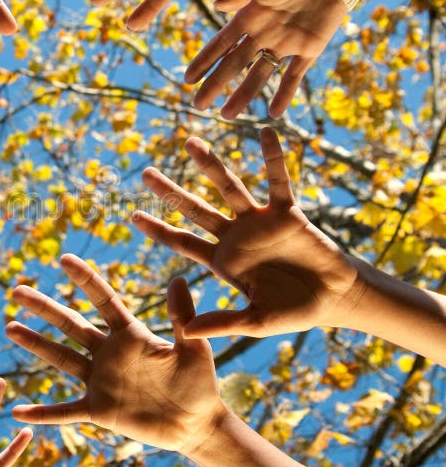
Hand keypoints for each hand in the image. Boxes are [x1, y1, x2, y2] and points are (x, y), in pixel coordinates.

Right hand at [6, 254, 223, 452]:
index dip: (84, 279)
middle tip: (17, 290)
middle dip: (44, 308)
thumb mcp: (193, 348)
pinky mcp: (99, 409)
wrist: (197, 424)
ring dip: (36, 344)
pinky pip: (65, 411)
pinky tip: (17, 410)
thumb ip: (182, 317)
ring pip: (61, 358)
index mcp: (130, 334)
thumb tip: (179, 278)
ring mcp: (101, 380)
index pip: (103, 300)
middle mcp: (109, 353)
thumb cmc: (200, 383)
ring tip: (9, 327)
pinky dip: (42, 413)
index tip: (64, 258)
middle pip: (71, 325)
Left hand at [133, 127, 360, 338]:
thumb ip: (223, 322)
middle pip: (195, 209)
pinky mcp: (287, 213)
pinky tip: (265, 133)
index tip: (133, 216)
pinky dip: (273, 157)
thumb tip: (186, 332)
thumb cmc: (292, 312)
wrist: (333, 299)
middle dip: (171, 192)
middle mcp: (235, 235)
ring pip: (229, 188)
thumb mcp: (255, 321)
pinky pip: (278, 181)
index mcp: (222, 261)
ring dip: (211, 166)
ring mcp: (259, 221)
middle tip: (146, 173)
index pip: (182, 242)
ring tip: (191, 142)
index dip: (159, 230)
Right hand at [186, 0, 347, 117]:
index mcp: (249, 15)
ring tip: (227, 115)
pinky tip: (274, 113)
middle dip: (215, 85)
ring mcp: (285, 43)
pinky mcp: (309, 48)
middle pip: (233, 65)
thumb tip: (217, 6)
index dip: (204, 61)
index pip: (220, 44)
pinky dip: (285, 94)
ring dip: (243, 95)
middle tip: (199, 105)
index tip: (188, 79)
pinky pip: (294, 75)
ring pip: (259, 75)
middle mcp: (262, 33)